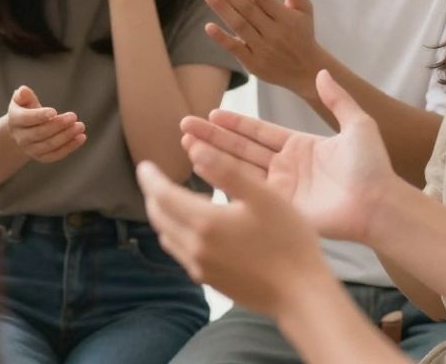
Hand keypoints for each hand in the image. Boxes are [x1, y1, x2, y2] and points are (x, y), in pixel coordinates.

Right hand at [7, 86, 86, 161]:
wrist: (23, 129)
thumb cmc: (26, 109)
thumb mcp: (22, 100)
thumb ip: (23, 95)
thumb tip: (23, 91)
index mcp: (15, 120)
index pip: (27, 119)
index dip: (40, 116)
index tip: (54, 111)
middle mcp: (20, 137)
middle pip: (40, 133)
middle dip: (58, 125)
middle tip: (73, 116)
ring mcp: (30, 149)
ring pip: (49, 145)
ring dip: (66, 136)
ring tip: (80, 126)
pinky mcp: (41, 157)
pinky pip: (55, 155)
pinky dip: (69, 147)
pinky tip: (81, 137)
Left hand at [137, 155, 328, 318]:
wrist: (300, 295)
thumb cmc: (288, 241)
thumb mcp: (263, 196)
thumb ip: (227, 171)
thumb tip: (195, 151)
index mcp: (205, 222)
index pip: (161, 196)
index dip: (150, 179)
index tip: (144, 166)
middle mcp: (196, 248)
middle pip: (159, 217)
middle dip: (153, 195)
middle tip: (154, 180)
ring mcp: (201, 268)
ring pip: (168, 237)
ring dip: (164, 216)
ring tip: (173, 200)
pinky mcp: (210, 281)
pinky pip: (181, 253)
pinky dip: (177, 235)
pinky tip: (195, 229)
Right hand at [179, 70, 399, 243]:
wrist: (379, 204)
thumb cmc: (373, 167)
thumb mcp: (358, 124)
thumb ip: (338, 99)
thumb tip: (322, 72)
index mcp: (301, 147)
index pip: (259, 132)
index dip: (236, 123)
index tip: (212, 112)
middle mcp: (286, 168)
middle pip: (242, 148)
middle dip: (213, 136)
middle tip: (186, 124)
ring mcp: (280, 190)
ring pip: (238, 167)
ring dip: (212, 153)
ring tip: (186, 141)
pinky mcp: (278, 209)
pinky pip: (245, 190)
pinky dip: (223, 177)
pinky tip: (202, 164)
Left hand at [204, 0, 318, 97]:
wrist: (307, 71)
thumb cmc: (301, 33)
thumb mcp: (304, 9)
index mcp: (287, 17)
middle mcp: (275, 33)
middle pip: (248, 9)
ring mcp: (263, 49)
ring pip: (239, 26)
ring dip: (222, 9)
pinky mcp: (254, 64)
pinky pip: (235, 49)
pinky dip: (222, 38)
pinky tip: (208, 26)